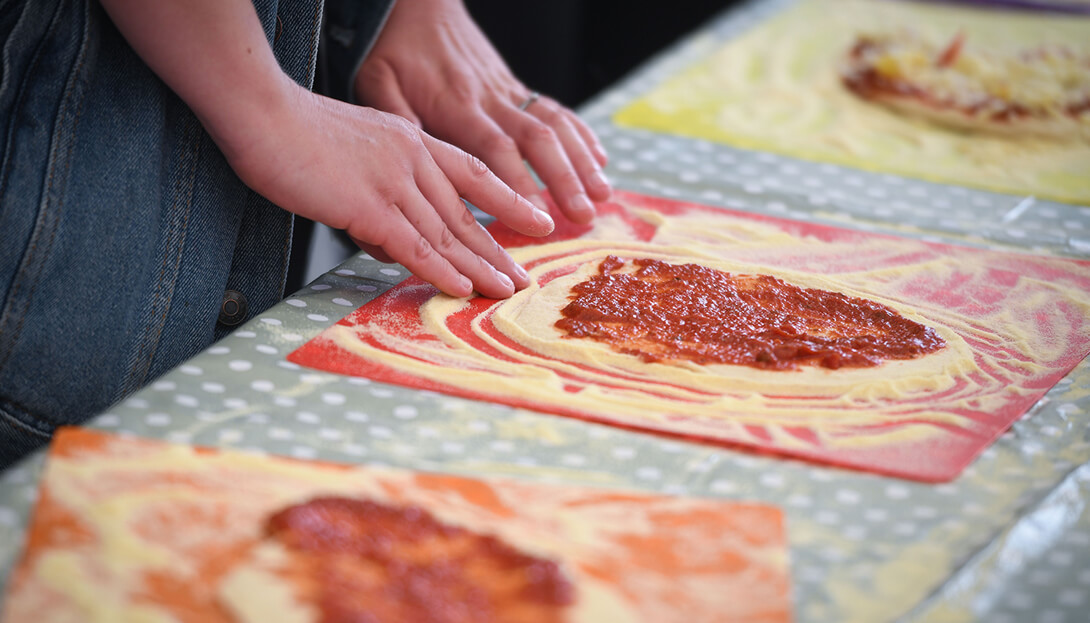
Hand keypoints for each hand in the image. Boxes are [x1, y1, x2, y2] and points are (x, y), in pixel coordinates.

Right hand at [225, 85, 553, 298]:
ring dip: (479, 268)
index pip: (473, 171)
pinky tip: (462, 288)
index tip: (536, 218)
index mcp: (411, 140)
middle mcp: (412, 159)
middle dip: (497, 250)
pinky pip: (414, 245)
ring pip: (447, 233)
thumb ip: (379, 187)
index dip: (508, 199)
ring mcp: (393, 182)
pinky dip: (440, 271)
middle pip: (466, 212)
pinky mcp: (369, 206)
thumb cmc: (294, 131)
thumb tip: (389, 238)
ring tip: (505, 291)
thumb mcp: (354, 151)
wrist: (262, 112)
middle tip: (522, 278)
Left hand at [354, 0, 610, 224]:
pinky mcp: (516, 88)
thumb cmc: (394, 51)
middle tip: (584, 217)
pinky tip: (600, 160)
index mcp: (456, 106)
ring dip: (582, 162)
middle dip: (565, 180)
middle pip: (537, 140)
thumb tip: (412, 160)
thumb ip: (394, 118)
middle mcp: (490, 99)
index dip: (520, 183)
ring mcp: (508, 92)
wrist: (419, 6)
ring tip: (603, 196)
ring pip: (554, 126)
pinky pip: (555, 109)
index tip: (538, 218)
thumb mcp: (377, 81)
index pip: (495, 148)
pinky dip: (581, 135)